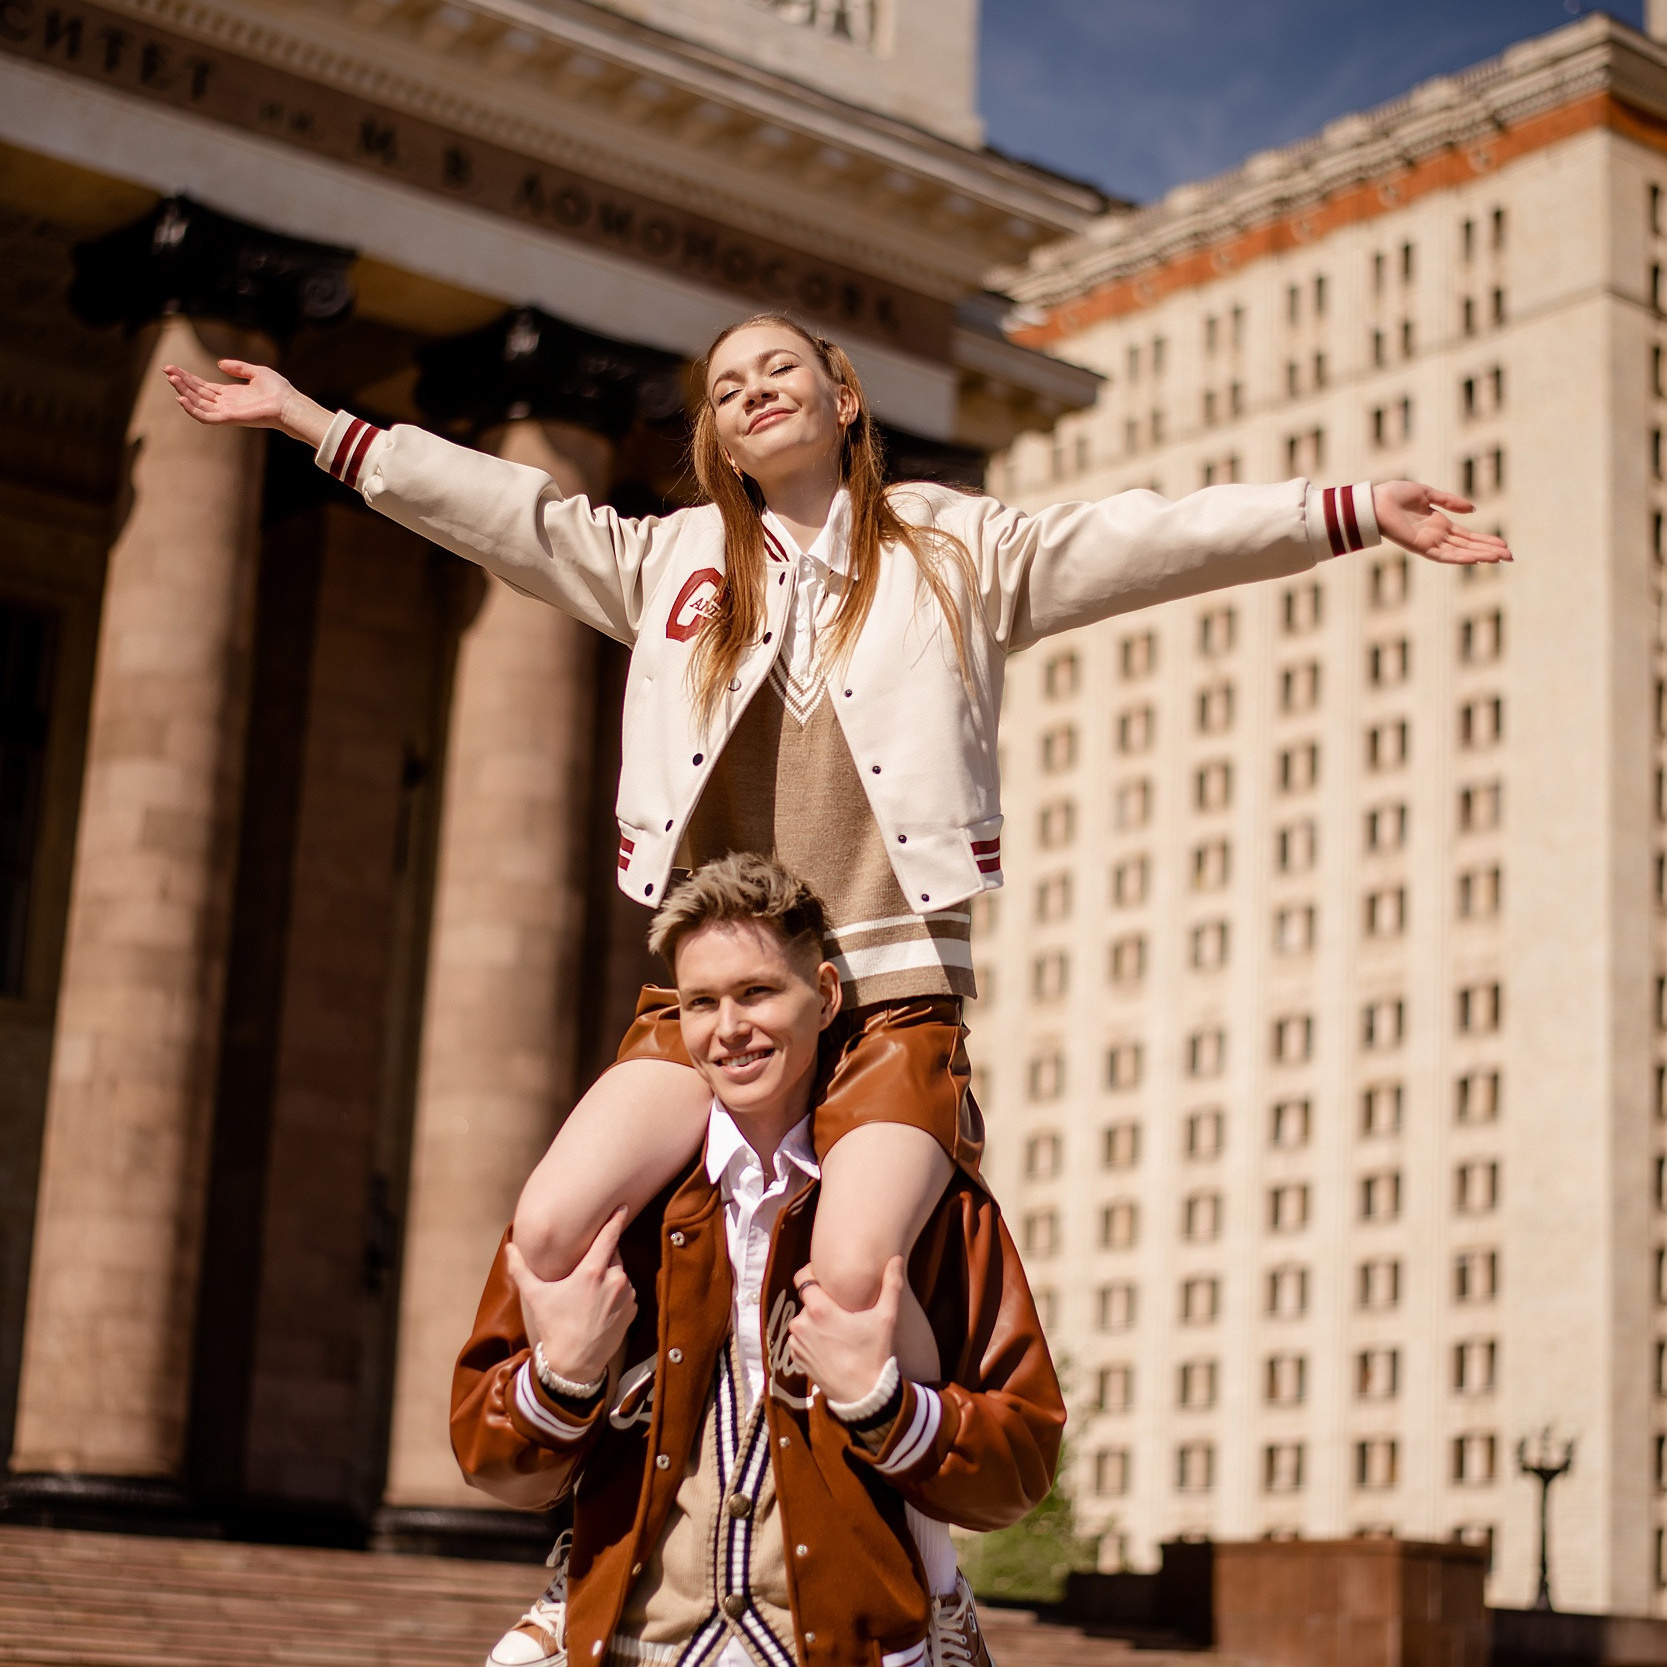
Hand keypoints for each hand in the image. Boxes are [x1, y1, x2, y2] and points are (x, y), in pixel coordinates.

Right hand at [161, 358, 332, 448]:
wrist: (290, 404)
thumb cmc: (278, 390)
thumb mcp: (256, 372)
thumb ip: (238, 367)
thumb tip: (218, 363)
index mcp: (231, 394)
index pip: (203, 386)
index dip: (187, 377)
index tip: (172, 368)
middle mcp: (226, 404)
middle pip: (197, 393)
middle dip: (181, 382)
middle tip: (165, 369)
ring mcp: (227, 412)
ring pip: (198, 403)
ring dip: (183, 392)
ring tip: (171, 378)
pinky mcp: (230, 418)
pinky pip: (207, 417)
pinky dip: (193, 409)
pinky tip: (180, 399)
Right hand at [505, 1206, 637, 1385]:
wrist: (575, 1363)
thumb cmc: (554, 1326)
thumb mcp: (536, 1296)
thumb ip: (522, 1269)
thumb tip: (510, 1247)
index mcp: (593, 1272)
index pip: (609, 1237)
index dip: (615, 1220)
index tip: (622, 1206)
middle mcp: (615, 1280)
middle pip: (613, 1255)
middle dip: (602, 1257)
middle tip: (584, 1271)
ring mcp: (627, 1296)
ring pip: (620, 1274)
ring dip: (609, 1276)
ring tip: (590, 1295)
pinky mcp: (633, 1310)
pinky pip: (626, 1292)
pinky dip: (616, 1293)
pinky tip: (600, 1306)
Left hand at [787, 1256, 902, 1405]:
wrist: (864, 1396)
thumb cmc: (874, 1354)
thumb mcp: (886, 1318)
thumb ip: (891, 1285)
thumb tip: (896, 1258)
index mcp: (819, 1310)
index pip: (802, 1278)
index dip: (813, 1275)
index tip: (827, 1280)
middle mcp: (802, 1324)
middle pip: (808, 1302)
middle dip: (822, 1304)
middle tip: (843, 1314)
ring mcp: (797, 1344)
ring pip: (804, 1321)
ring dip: (816, 1323)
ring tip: (838, 1333)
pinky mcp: (797, 1359)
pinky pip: (801, 1340)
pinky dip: (812, 1340)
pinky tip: (831, 1347)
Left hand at [1372, 481, 1512, 564]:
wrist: (1373, 502)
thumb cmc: (1393, 496)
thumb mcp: (1427, 494)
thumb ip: (1449, 501)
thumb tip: (1473, 508)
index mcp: (1438, 525)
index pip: (1467, 536)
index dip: (1486, 541)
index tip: (1505, 545)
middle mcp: (1436, 536)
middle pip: (1468, 547)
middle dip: (1489, 551)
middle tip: (1511, 557)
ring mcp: (1428, 543)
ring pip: (1460, 553)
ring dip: (1480, 556)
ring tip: (1500, 559)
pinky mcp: (1420, 547)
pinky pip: (1442, 555)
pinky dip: (1459, 558)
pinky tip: (1475, 559)